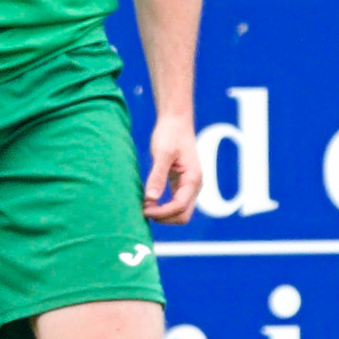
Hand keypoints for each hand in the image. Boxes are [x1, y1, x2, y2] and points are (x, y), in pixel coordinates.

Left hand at [143, 111, 204, 225]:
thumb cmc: (170, 134)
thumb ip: (157, 176)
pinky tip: (149, 202)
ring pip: (180, 211)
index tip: (144, 209)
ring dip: (164, 214)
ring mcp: (190, 185)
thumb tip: (151, 198)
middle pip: (183, 215)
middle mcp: (195, 186)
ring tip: (144, 207)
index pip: (179, 207)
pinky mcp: (182, 183)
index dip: (162, 212)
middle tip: (143, 211)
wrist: (176, 121)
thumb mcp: (162, 154)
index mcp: (193, 179)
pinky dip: (164, 207)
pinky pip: (176, 202)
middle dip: (164, 217)